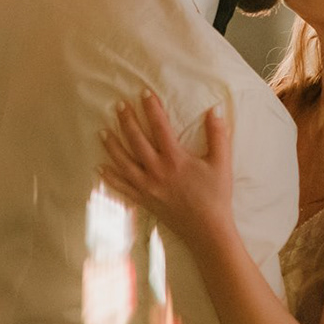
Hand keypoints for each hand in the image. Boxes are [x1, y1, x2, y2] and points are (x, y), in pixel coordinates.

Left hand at [98, 92, 234, 245]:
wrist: (208, 230)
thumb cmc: (216, 196)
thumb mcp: (222, 164)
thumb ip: (218, 135)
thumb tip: (214, 110)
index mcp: (175, 159)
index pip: (160, 127)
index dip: (151, 108)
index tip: (144, 93)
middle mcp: (157, 171)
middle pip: (136, 140)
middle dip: (126, 121)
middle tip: (118, 105)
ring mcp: (148, 187)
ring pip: (123, 162)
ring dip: (112, 145)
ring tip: (103, 131)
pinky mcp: (144, 200)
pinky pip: (122, 187)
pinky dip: (110, 177)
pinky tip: (101, 167)